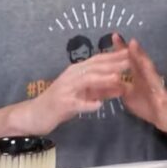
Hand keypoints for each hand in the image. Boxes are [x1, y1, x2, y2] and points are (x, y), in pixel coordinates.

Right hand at [9, 50, 129, 134]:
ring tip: (118, 79)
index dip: (114, 56)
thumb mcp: (84, 95)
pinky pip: (76, 103)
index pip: (98, 60)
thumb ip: (101, 90)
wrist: (35, 114)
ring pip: (86, 81)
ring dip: (103, 79)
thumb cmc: (61, 103)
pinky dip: (87, 104)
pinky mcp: (61, 104)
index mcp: (77, 71)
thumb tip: (122, 86)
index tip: (131, 53)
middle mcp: (71, 76)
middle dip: (113, 64)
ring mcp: (65, 89)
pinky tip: (98, 105)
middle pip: (94, 67)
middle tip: (130, 61)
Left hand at [117, 35, 166, 132]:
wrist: (166, 117)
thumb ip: (120, 86)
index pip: (128, 60)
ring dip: (140, 56)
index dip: (120, 49)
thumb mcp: (129, 95)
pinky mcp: (161, 93)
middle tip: (117, 36)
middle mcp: (146, 75)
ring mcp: (155, 83)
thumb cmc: (148, 105)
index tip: (113, 36)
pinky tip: (147, 68)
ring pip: (147, 67)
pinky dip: (151, 76)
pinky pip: (156, 84)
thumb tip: (108, 79)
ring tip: (133, 44)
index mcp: (138, 76)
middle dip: (127, 48)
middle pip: (137, 59)